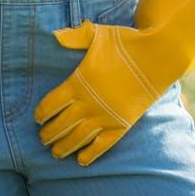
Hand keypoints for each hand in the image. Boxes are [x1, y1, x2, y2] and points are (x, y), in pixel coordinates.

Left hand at [34, 0, 194, 165]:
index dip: (42, 114)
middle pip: (62, 124)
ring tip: (55, 153)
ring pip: (79, 137)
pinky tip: (81, 160)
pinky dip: (91, 153)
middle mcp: (89, 102)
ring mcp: (106, 115)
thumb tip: (53, 35)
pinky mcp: (122, 123)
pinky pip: (103, 144)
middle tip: (42, 140)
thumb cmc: (126, 42)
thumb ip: (75, 37)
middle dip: (49, 134)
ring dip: (64, 147)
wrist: (157, 56)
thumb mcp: (98, 35)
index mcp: (79, 81)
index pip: (52, 103)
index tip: (37, 119)